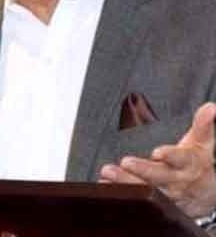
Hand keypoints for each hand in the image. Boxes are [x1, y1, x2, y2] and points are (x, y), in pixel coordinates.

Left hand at [99, 102, 215, 216]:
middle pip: (159, 177)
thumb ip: (202, 125)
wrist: (205, 195)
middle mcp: (176, 180)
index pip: (180, 159)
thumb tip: (211, 107)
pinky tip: (104, 183)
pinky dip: (119, 191)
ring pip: (144, 189)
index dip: (170, 156)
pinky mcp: (153, 202)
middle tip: (125, 162)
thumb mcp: (203, 144)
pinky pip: (135, 199)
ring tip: (108, 172)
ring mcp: (164, 194)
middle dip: (142, 170)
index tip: (158, 152)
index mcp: (188, 164)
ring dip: (125, 181)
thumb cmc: (198, 163)